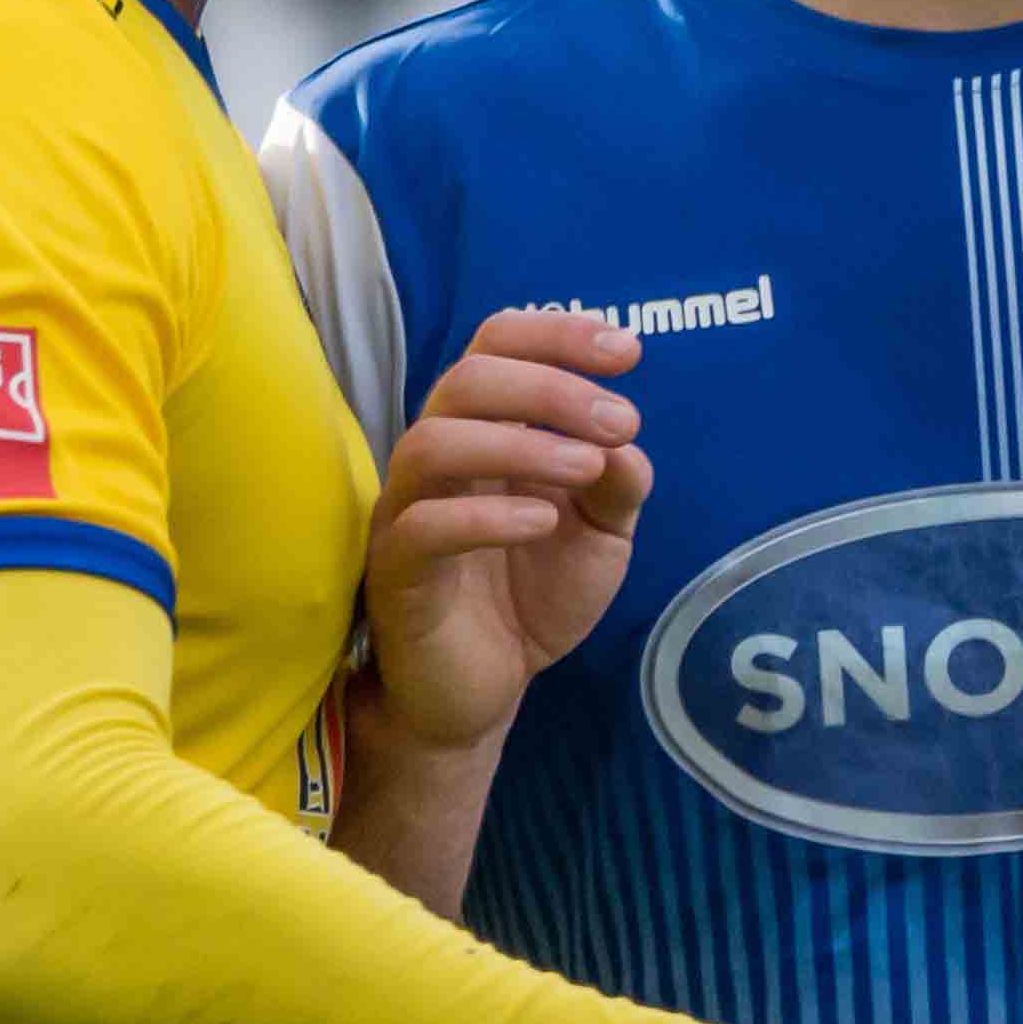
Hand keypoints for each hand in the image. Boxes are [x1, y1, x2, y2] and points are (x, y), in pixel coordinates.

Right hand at [361, 311, 653, 754]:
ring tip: (584, 467)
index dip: (557, 334)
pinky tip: (542, 522)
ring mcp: (408, 510)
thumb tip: (626, 441)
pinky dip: (486, 515)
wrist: (484, 689)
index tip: (626, 351)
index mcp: (485, 429)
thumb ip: (618, 483)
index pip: (497, 346)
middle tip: (621, 420)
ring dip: (518, 443)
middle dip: (550, 386)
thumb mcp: (600, 535)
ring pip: (432, 441)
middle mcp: (439, 456)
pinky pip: (422, 526)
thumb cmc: (532, 594)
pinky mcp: (395, 572)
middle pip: (467, 378)